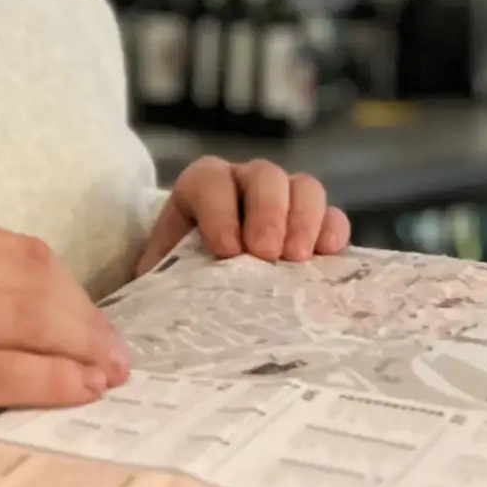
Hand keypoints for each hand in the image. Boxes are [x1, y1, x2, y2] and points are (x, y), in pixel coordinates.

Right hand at [0, 222, 129, 483]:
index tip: (100, 325)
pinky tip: (80, 392)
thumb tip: (62, 315)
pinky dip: (55, 380)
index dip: (74, 290)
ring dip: (83, 349)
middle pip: (36, 282)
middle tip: (118, 356)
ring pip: (29, 320)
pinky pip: (6, 372)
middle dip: (89, 321)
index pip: (23, 254)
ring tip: (109, 376)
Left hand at [135, 156, 350, 279]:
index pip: (210, 180)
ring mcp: (286, 201)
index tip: (225, 251)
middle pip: (265, 176)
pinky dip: (333, 231)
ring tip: (297, 260)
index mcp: (202, 188)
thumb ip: (160, 280)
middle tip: (266, 254)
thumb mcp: (162, 276)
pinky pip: (333, 215)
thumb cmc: (181, 282)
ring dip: (303, 220)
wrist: (205, 294)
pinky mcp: (316, 226)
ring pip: (304, 187)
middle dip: (266, 213)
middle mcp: (246, 185)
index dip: (219, 210)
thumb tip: (154, 310)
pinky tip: (328, 255)